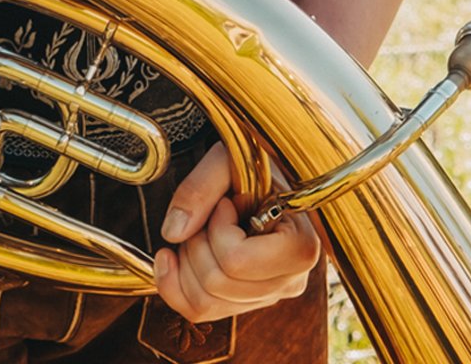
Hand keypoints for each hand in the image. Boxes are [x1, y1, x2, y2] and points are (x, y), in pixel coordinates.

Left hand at [153, 143, 320, 322]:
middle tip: (210, 214)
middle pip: (217, 284)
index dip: (217, 228)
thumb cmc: (251, 163)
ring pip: (204, 302)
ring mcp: (268, 296)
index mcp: (300, 247)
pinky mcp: (246, 302)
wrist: (261, 173)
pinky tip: (170, 256)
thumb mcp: (228, 158)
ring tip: (202, 228)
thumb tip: (173, 232)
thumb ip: (200, 187)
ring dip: (187, 260)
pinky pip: (199, 311)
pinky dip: (174, 285)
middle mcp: (289, 281)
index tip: (226, 203)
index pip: (237, 261)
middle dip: (197, 243)